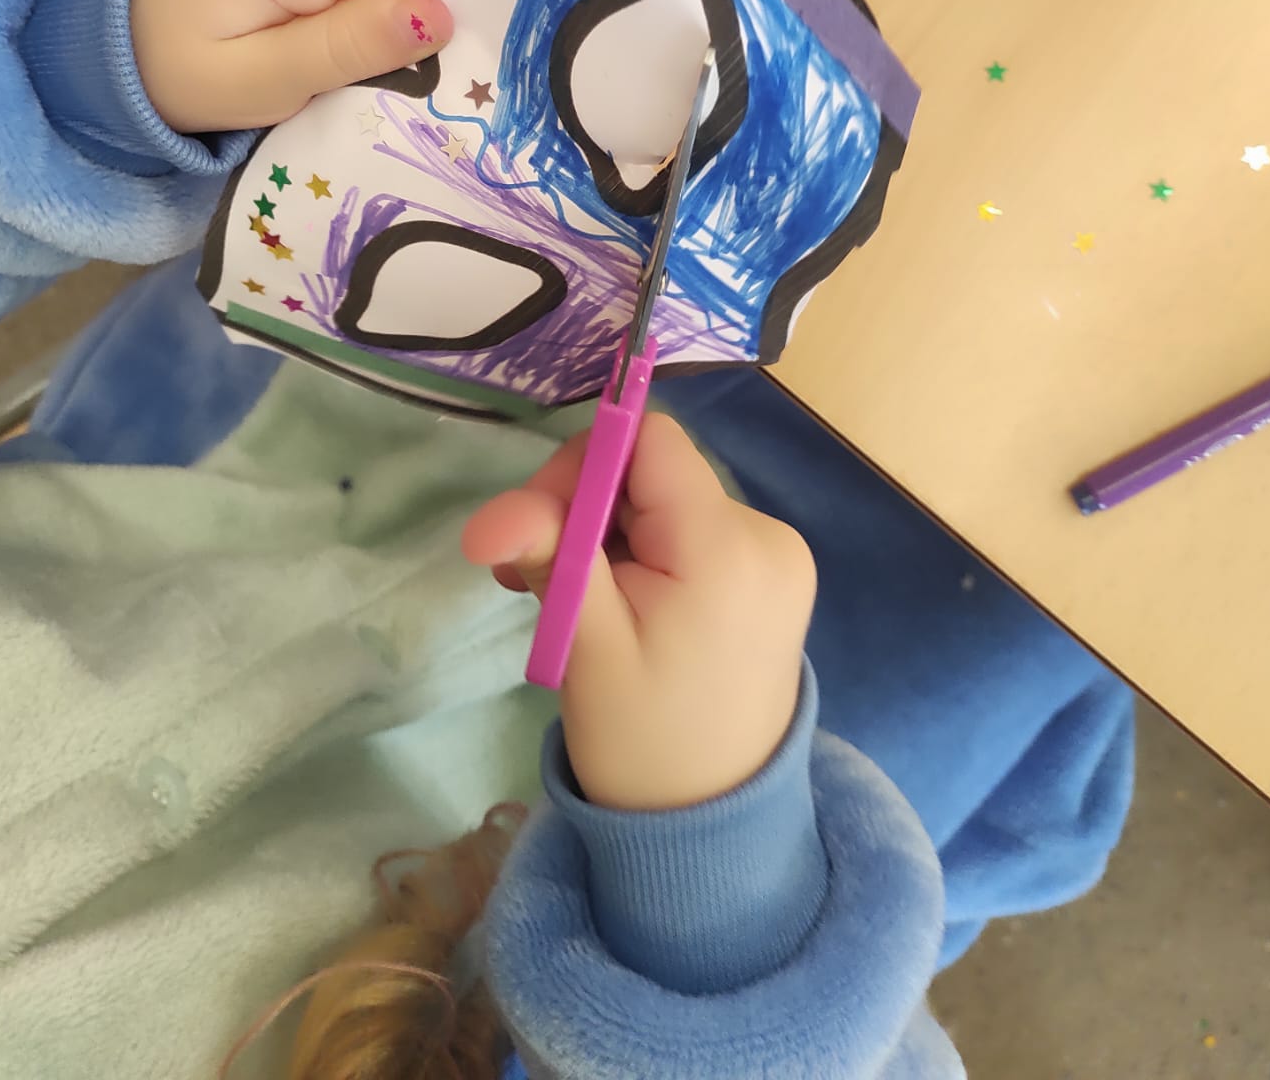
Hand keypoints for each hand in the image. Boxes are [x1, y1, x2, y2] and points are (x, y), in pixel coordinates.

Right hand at [462, 412, 815, 811]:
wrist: (713, 829)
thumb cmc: (643, 743)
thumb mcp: (586, 647)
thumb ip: (552, 558)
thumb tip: (492, 513)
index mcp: (728, 547)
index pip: (650, 440)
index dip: (582, 464)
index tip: (536, 526)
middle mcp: (766, 535)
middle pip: (651, 471)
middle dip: (583, 510)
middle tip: (528, 577)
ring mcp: (776, 556)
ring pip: (663, 502)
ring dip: (606, 537)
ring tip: (572, 606)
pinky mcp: (770, 577)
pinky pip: (690, 533)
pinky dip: (643, 555)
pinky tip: (614, 607)